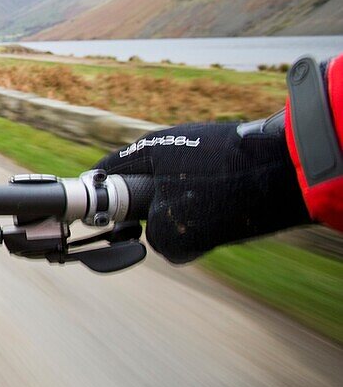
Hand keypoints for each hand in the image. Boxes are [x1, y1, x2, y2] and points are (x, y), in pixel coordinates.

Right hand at [93, 113, 309, 262]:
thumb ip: (157, 239)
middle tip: (153, 236)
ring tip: (199, 234)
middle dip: (147, 216)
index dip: (97, 199)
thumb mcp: (178, 229)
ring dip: (181, 218)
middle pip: (141, 186)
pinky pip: (203, 194)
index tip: (92, 221)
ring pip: (175, 195)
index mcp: (149, 149)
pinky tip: (221, 226)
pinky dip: (206, 213)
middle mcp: (172, 145)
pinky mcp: (228, 164)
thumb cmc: (228, 192)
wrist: (295, 171)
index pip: (106, 172)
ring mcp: (201, 152)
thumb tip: (164, 242)